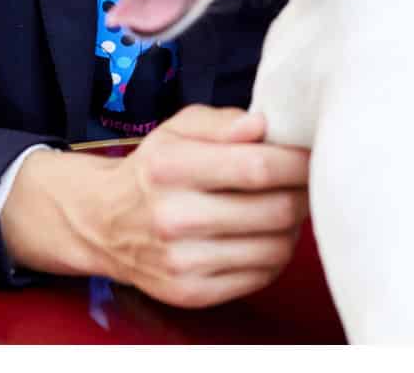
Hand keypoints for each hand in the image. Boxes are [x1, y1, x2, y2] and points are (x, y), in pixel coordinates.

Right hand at [100, 105, 310, 306]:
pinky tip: (266, 234)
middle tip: (308, 181)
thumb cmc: (155, 167)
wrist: (101, 222)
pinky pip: (262, 275)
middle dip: (304, 193)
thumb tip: (262, 125)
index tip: (312, 154)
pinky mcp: (191, 293)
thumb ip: (223, 121)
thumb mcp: (179, 128)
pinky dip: (276, 254)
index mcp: (170, 168)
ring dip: (294, 226)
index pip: (257, 167)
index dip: (298, 161)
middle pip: (275, 210)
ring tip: (286, 206)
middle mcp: (173, 219)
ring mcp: (181, 262)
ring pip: (276, 247)